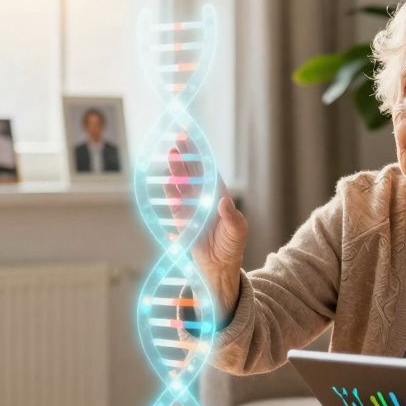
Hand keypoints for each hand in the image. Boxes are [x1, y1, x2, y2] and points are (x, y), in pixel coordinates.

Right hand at [166, 142, 245, 322]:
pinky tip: (167, 184)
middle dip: (184, 157)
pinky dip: (170, 197)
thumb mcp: (237, 230)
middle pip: (191, 173)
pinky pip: (174, 207)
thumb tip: (223, 201)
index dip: (200, 154)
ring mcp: (190, 208)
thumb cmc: (232, 245)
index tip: (192, 139)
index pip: (207, 170)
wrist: (219, 266)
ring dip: (176, 173)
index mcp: (218, 195)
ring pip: (181, 186)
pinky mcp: (181, 221)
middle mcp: (202, 198)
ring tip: (171, 158)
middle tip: (177, 142)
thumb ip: (231, 216)